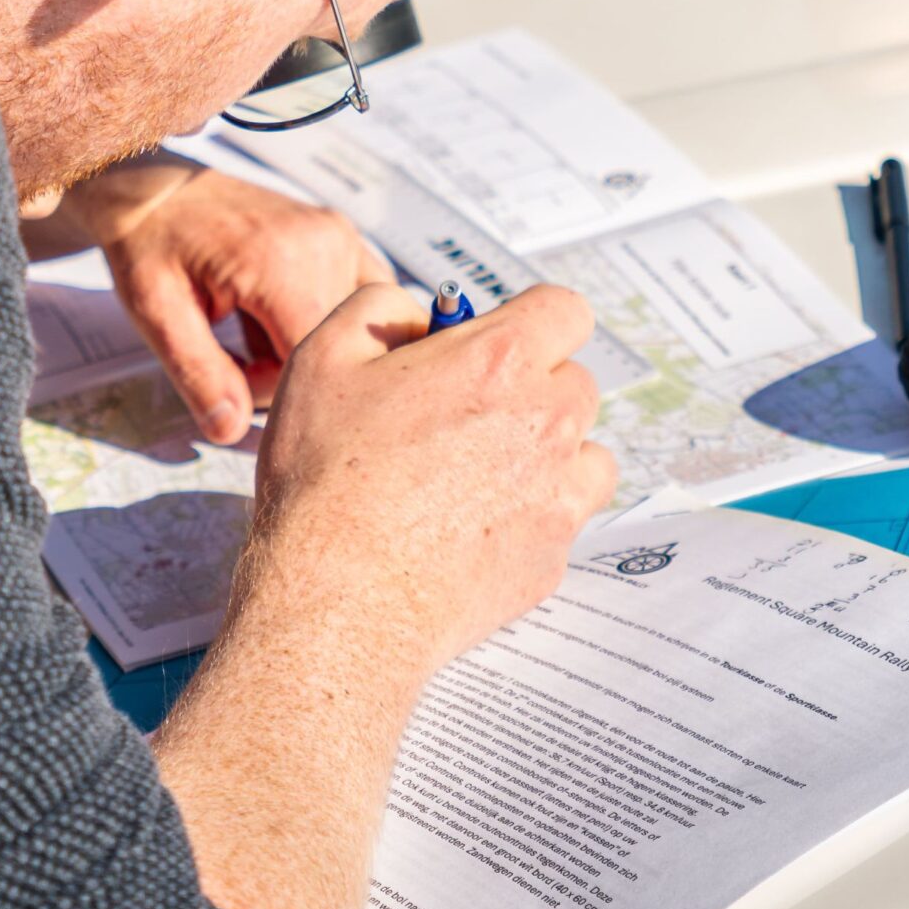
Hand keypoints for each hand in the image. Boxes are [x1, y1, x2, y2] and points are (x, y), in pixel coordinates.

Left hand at [93, 164, 392, 444]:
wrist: (156, 188)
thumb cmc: (150, 242)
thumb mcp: (155, 313)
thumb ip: (198, 374)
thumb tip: (231, 429)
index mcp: (279, 261)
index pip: (314, 363)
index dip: (279, 393)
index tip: (236, 385)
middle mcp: (325, 243)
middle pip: (333, 350)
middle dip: (286, 371)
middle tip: (235, 355)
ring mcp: (341, 237)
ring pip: (346, 333)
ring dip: (303, 346)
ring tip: (251, 329)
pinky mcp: (345, 237)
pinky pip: (359, 304)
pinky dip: (323, 322)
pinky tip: (279, 315)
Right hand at [236, 284, 616, 674]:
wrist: (338, 600)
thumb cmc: (325, 484)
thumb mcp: (322, 360)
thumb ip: (380, 308)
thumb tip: (420, 315)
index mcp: (498, 361)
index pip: (566, 311)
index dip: (531, 320)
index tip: (499, 342)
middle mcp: (545, 423)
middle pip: (575, 383)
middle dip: (532, 387)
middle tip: (467, 412)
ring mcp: (557, 495)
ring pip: (585, 452)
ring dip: (548, 452)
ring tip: (479, 472)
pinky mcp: (552, 558)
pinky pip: (566, 516)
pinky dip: (536, 513)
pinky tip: (475, 524)